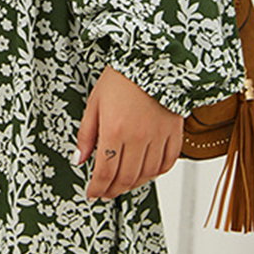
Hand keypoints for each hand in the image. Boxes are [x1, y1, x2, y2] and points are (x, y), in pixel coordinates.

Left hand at [73, 66, 183, 200]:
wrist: (151, 59)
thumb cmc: (121, 78)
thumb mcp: (95, 103)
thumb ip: (86, 134)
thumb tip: (79, 159)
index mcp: (114, 130)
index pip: (105, 171)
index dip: (97, 188)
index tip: (93, 194)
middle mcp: (138, 137)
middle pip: (125, 177)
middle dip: (113, 190)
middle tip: (105, 193)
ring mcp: (158, 137)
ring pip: (146, 175)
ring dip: (133, 184)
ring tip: (123, 184)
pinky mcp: (174, 133)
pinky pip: (167, 163)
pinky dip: (156, 173)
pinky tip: (146, 172)